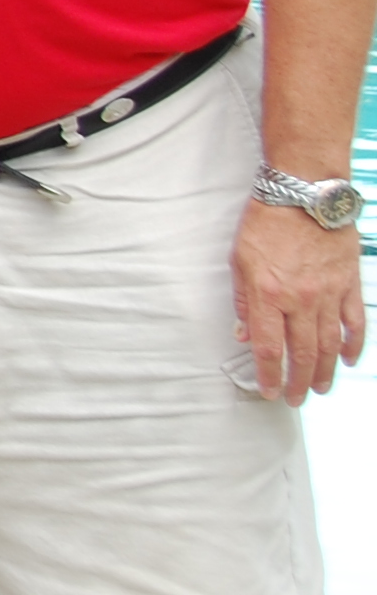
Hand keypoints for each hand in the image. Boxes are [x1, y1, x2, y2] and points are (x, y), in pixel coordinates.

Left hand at [231, 200, 365, 401]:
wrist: (305, 194)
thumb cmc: (266, 223)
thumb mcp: (240, 260)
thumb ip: (244, 301)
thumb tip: (244, 333)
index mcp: (269, 295)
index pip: (269, 348)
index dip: (270, 375)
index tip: (269, 392)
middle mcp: (301, 300)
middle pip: (303, 353)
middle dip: (299, 381)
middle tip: (296, 400)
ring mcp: (329, 294)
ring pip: (330, 344)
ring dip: (326, 370)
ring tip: (321, 388)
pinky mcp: (349, 284)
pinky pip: (355, 322)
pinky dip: (354, 344)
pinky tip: (348, 360)